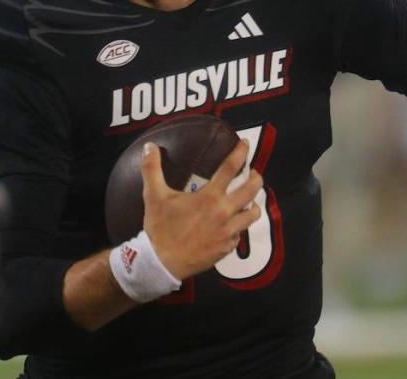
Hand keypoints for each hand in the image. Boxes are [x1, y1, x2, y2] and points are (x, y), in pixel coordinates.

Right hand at [140, 139, 262, 280]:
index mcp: (209, 197)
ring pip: (252, 215)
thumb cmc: (161, 228)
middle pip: (251, 190)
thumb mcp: (153, 196)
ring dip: (253, 204)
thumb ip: (152, 169)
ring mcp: (228, 232)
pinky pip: (240, 234)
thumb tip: (150, 146)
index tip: (246, 144)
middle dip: (256, 178)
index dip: (240, 153)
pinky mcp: (227, 248)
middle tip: (253, 173)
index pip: (230, 168)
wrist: (164, 262)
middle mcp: (224, 212)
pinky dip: (238, 227)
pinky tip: (231, 226)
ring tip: (248, 200)